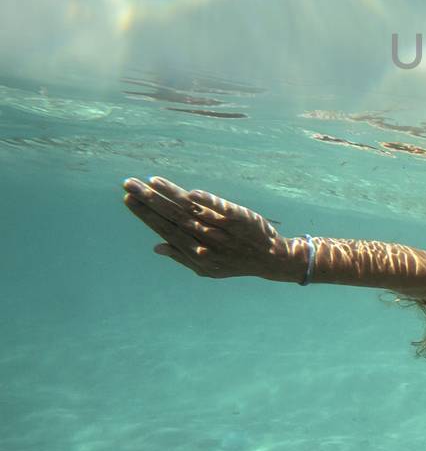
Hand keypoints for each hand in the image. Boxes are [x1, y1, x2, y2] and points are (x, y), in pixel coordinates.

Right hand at [122, 176, 304, 281]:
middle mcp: (206, 239)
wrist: (271, 259)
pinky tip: (190, 193)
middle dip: (150, 200)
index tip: (128, 199)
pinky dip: (207, 201)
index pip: (165, 230)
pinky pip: (221, 208)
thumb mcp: (207, 269)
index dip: (147, 215)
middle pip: (174, 217)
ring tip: (152, 181)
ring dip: (171, 195)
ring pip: (193, 210)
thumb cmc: (234, 262)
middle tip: (129, 184)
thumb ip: (181, 256)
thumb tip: (156, 246)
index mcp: (195, 253)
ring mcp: (223, 228)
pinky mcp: (240, 218)